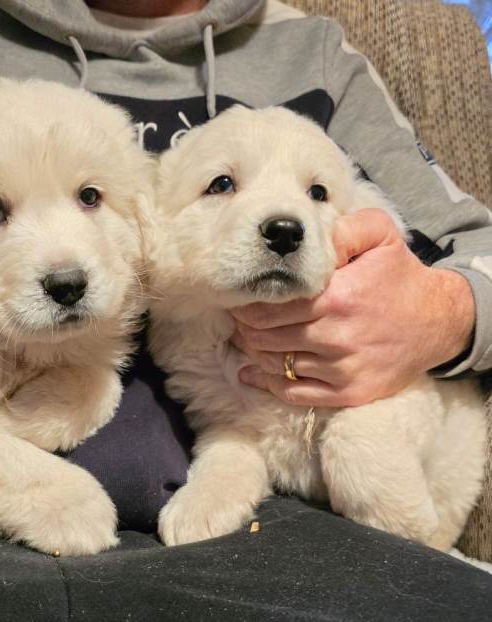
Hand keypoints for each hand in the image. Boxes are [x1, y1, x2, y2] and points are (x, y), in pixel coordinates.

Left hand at [231, 209, 474, 406]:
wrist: (441, 321)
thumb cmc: (399, 276)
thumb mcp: (378, 236)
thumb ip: (340, 230)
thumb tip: (302, 239)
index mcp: (338, 298)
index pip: (268, 308)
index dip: (246, 304)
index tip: (241, 297)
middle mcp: (337, 337)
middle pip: (264, 337)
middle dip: (245, 327)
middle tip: (241, 318)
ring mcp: (342, 370)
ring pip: (275, 364)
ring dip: (255, 352)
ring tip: (249, 338)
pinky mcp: (349, 393)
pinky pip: (294, 393)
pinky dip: (268, 383)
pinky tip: (253, 372)